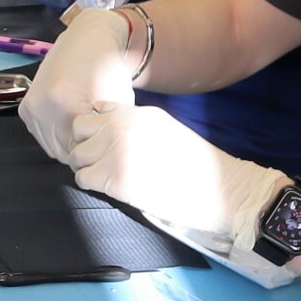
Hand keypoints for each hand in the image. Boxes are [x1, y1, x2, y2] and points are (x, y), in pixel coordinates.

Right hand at [19, 6, 137, 159]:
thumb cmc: (106, 67)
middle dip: (82, 151)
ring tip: (85, 131)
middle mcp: (43, 106)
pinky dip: (57, 135)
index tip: (105, 149)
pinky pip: (42, 136)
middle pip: (64, 152)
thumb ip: (108, 134)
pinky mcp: (26, 109)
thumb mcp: (118, 104)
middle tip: (97, 142)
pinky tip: (71, 124)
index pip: (81, 152)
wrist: (89, 39)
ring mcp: (32, 107)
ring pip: (51, 147)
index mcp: (66, 105)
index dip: (95, 154)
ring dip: (68, 145)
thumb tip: (105, 158)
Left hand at [64, 102, 290, 282]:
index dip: (93, 128)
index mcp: (135, 113)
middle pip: (78, 131)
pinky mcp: (116, 180)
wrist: (223, 189)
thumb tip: (103, 120)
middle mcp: (122, 128)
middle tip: (99, 161)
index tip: (101, 142)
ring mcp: (117, 153)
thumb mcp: (163, 128)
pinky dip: (91, 184)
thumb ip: (133, 122)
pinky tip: (110, 187)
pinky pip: (83, 178)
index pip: (92, 111)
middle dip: (84, 146)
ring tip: (105, 175)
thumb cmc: (196, 163)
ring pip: (77, 156)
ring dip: (87, 166)